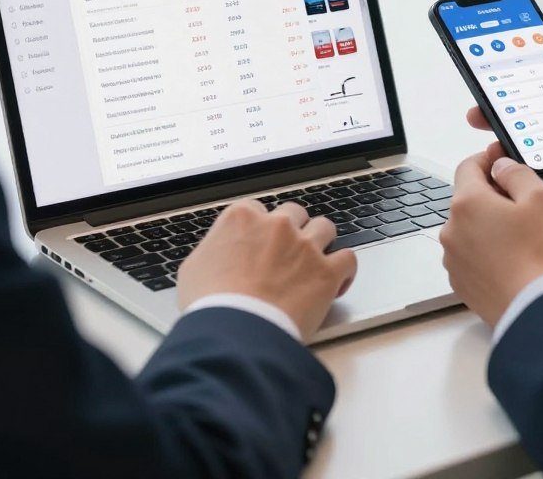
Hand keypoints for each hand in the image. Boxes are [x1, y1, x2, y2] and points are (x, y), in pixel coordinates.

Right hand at [177, 200, 356, 340]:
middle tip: (287, 254)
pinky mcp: (326, 272)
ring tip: (314, 263)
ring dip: (321, 244)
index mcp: (243, 218)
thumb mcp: (194, 269)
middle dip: (293, 231)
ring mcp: (304, 246)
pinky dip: (344, 270)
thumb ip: (213, 250)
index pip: (258, 209)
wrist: (235, 333)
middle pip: (294, 214)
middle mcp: (277, 225)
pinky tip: (337, 281)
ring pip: (325, 228)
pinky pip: (348, 258)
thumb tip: (217, 254)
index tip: (261, 242)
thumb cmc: (211, 305)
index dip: (260, 228)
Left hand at [439, 143, 542, 327]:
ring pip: (471, 230)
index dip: (488, 160)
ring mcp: (455, 261)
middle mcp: (452, 231)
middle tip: (526, 203)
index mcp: (467, 203)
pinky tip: (516, 260)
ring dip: (491, 226)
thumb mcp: (541, 197)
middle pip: (469, 200)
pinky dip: (490, 253)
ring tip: (525, 238)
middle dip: (493, 196)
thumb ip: (515, 173)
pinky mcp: (464, 286)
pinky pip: (473, 257)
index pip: (468, 167)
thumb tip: (500, 166)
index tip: (502, 160)